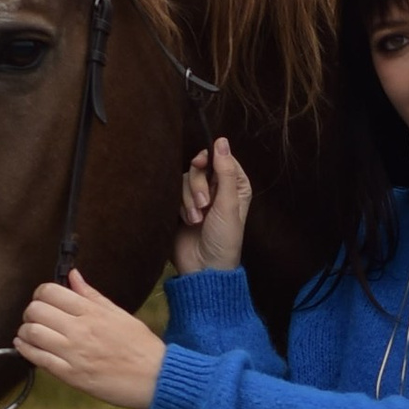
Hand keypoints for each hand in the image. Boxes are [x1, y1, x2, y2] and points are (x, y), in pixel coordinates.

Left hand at [14, 271, 166, 408]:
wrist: (156, 379)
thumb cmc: (142, 347)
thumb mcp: (120, 314)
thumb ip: (93, 295)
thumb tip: (73, 276)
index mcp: (92, 312)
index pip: (50, 292)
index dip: (41, 294)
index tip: (44, 300)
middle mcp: (80, 330)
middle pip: (36, 310)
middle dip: (31, 312)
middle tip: (37, 317)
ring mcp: (74, 353)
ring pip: (32, 333)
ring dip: (25, 331)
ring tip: (31, 333)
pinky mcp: (71, 375)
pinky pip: (38, 359)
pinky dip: (25, 350)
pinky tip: (25, 346)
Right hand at [173, 137, 251, 273]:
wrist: (204, 267)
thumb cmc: (224, 239)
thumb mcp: (228, 204)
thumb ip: (224, 171)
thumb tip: (221, 140)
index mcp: (235, 186)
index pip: (220, 158)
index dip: (210, 160)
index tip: (202, 165)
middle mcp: (217, 189)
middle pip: (200, 168)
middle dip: (198, 185)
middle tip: (204, 204)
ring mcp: (198, 198)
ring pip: (186, 180)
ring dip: (189, 200)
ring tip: (196, 220)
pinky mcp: (181, 207)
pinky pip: (174, 192)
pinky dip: (180, 206)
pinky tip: (187, 221)